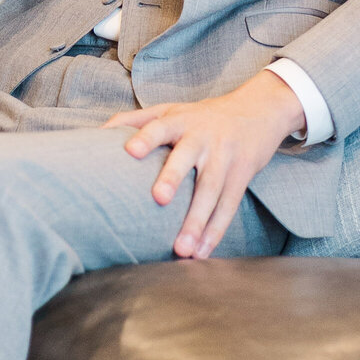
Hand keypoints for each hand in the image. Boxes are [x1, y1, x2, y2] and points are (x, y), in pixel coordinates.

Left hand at [104, 71, 306, 260]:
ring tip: (181, 249)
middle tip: (160, 198)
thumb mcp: (173, 108)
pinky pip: (228, 206)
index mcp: (181, 120)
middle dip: (174, 177)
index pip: (160, 126)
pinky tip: (201, 252)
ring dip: (196, 221)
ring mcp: (225, 157)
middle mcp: (203, 137)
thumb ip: (136, 119)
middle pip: (188, 158)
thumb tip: (99, 133)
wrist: (260, 108)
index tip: (130, 150)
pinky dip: (215, 231)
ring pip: (211, 191)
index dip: (146, 137)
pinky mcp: (242, 175)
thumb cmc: (205, 115)